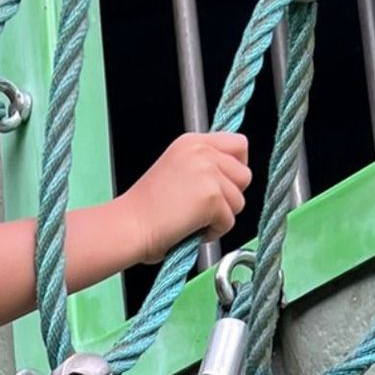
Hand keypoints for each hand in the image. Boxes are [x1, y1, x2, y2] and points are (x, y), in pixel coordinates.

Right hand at [123, 132, 252, 262]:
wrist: (130, 224)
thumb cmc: (146, 207)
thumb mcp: (176, 169)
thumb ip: (204, 165)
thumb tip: (232, 177)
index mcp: (192, 142)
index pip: (239, 144)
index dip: (235, 168)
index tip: (221, 184)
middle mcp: (201, 151)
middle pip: (244, 174)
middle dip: (230, 195)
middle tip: (204, 206)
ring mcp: (208, 172)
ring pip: (239, 200)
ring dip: (221, 216)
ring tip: (194, 219)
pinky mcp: (212, 196)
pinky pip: (229, 221)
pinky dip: (213, 232)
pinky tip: (191, 229)